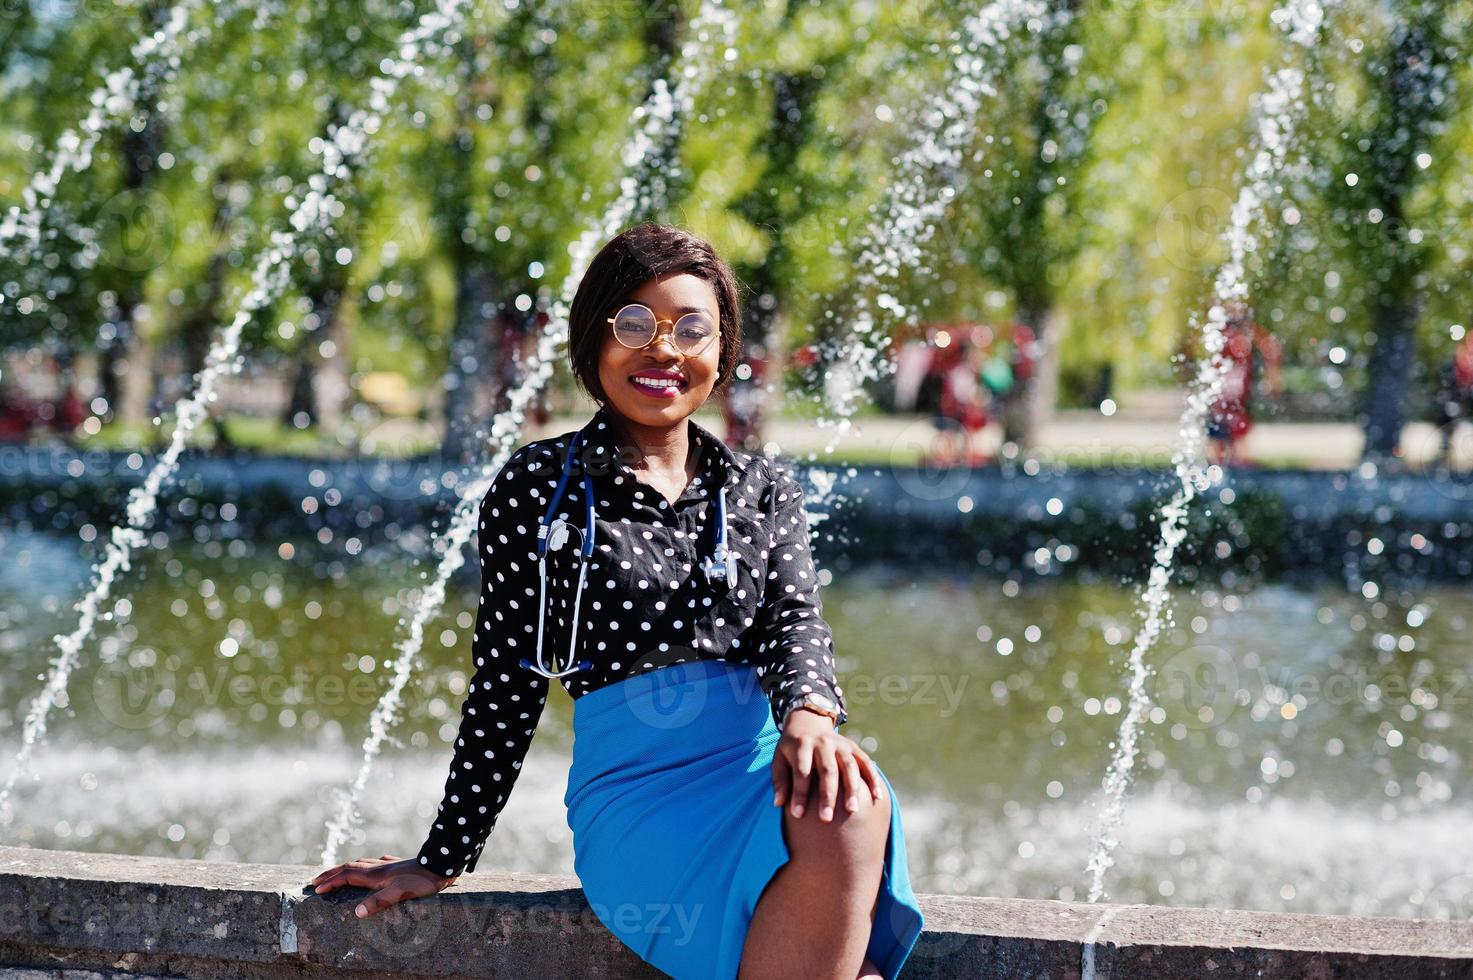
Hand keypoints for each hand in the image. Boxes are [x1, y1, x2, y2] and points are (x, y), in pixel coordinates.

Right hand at [308, 855, 456, 917]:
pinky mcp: (398, 866)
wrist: (441, 865)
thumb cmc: (421, 881)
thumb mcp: (400, 893)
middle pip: (349, 868)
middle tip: (316, 880)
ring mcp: (388, 865)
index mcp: (375, 875)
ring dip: (345, 869)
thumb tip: (357, 912)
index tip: (316, 888)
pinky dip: (365, 867)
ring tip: (337, 873)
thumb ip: (379, 902)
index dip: (330, 882)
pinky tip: (372, 867)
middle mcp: (378, 867)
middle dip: (331, 874)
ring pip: (361, 864)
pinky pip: (375, 864)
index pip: (346, 876)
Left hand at [771, 709, 885, 821]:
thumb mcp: (780, 760)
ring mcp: (841, 744)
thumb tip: (778, 804)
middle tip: (826, 819)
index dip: (799, 793)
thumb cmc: (791, 750)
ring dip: (852, 788)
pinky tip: (876, 797)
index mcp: (802, 745)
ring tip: (852, 810)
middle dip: (827, 795)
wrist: (807, 723)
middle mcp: (823, 742)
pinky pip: (866, 763)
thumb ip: (780, 781)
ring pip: (849, 766)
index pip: (801, 772)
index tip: (797, 815)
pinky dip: (873, 779)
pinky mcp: (853, 747)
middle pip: (827, 770)